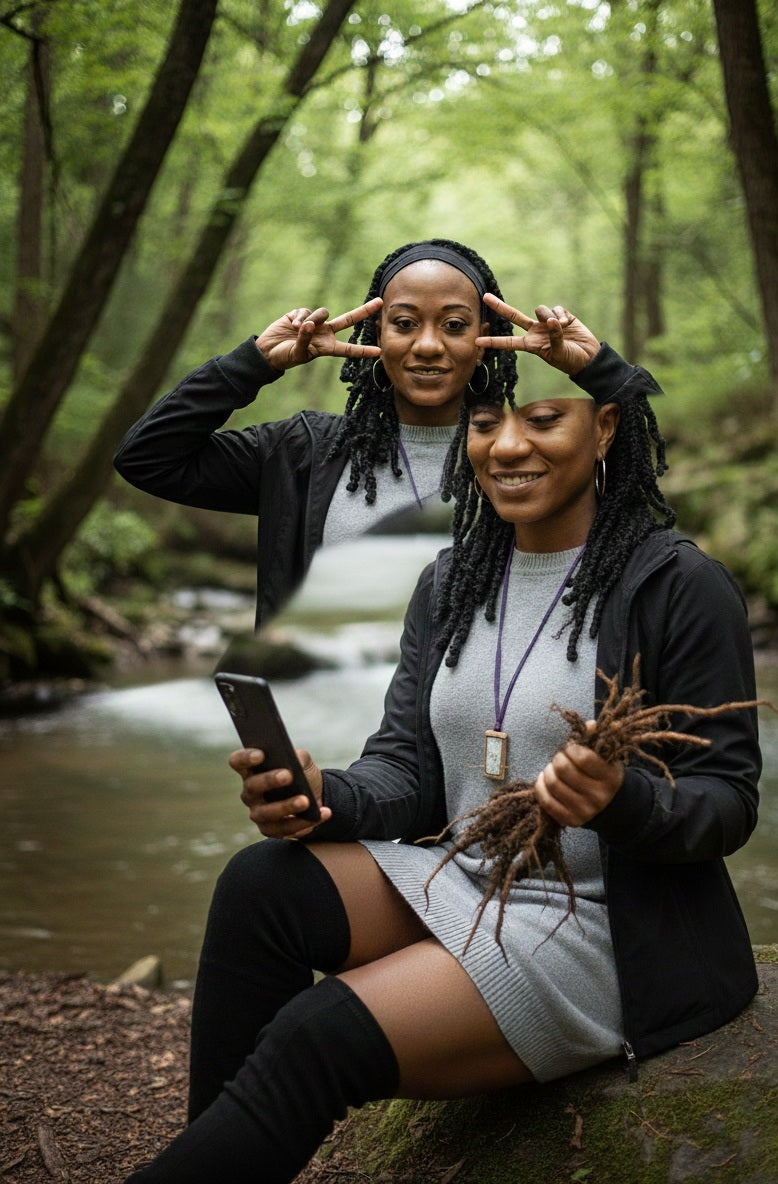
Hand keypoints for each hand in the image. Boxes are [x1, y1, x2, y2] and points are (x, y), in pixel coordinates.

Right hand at [229, 747, 330, 838]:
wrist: (317, 797)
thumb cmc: (303, 774)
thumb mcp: (303, 761)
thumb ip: (298, 756)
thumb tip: (295, 760)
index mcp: (252, 770)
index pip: (238, 761)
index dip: (245, 757)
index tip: (261, 754)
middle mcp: (250, 792)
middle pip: (252, 786)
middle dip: (269, 780)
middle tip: (288, 775)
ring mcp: (258, 813)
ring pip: (268, 812)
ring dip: (287, 806)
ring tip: (306, 800)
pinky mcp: (271, 830)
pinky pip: (286, 828)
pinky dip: (306, 822)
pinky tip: (322, 813)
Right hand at [256, 298, 382, 370]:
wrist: (268, 350)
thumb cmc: (285, 357)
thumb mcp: (297, 354)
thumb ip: (305, 340)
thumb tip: (309, 323)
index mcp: (327, 347)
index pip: (348, 349)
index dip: (362, 350)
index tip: (378, 352)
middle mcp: (324, 333)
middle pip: (349, 320)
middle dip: (364, 311)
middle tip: (380, 302)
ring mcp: (314, 323)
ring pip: (323, 312)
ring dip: (312, 319)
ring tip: (298, 328)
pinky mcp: (301, 314)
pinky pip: (306, 310)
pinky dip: (299, 317)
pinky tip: (291, 324)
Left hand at [475, 296, 599, 375]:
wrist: (588, 356)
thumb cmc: (571, 360)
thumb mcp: (559, 354)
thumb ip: (553, 337)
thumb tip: (551, 320)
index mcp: (531, 345)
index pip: (508, 343)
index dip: (493, 342)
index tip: (476, 342)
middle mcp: (535, 331)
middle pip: (513, 316)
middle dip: (500, 306)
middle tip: (485, 296)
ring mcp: (546, 322)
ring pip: (539, 309)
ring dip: (549, 316)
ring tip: (562, 327)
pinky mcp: (559, 315)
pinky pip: (556, 308)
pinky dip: (562, 315)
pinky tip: (569, 324)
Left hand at [533, 724, 623, 827]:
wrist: (611, 806)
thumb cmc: (604, 775)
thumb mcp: (606, 757)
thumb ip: (596, 740)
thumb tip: (589, 725)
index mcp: (610, 777)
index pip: (584, 758)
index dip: (571, 749)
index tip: (570, 748)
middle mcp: (599, 796)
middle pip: (564, 770)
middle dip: (557, 759)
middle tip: (559, 757)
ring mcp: (585, 810)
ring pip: (553, 785)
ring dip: (547, 772)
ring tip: (551, 768)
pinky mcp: (572, 821)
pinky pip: (547, 802)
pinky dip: (540, 788)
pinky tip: (544, 780)